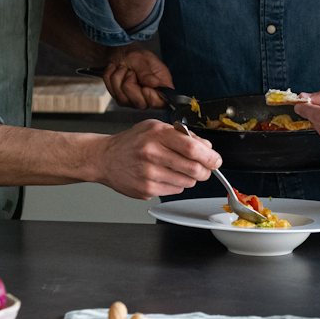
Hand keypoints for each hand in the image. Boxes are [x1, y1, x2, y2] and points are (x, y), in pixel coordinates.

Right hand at [93, 119, 220, 199]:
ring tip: (179, 169)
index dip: (209, 156)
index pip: (192, 147)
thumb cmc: (131, 142)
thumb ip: (182, 135)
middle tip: (205, 169)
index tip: (216, 160)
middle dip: (205, 171)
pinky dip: (176, 184)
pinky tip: (165, 176)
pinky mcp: (146, 190)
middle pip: (193, 168)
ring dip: (190, 177)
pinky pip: (174, 190)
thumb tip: (206, 147)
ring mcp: (148, 174)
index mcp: (156, 134)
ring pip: (186, 182)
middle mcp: (151, 154)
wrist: (104, 158)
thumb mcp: (155, 128)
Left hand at [103, 47, 173, 109]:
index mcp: (162, 88)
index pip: (160, 102)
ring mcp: (133, 102)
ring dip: (119, 76)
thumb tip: (155, 84)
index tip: (145, 89)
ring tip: (124, 69)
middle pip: (139, 103)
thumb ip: (148, 72)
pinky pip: (111, 90)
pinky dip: (110, 76)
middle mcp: (149, 99)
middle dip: (130, 83)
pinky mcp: (120, 100)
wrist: (124, 55)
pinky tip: (117, 71)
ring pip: (121, 96)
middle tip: (131, 72)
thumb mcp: (145, 59)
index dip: (151, 98)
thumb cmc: (138, 57)